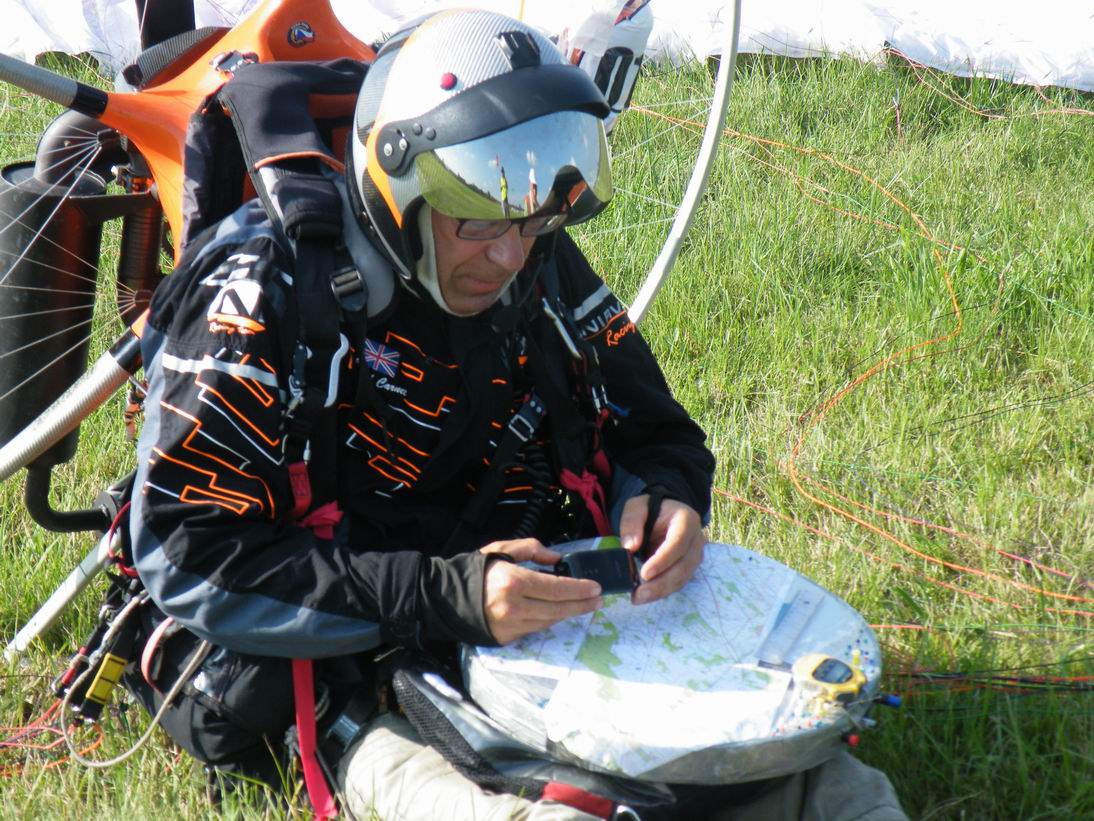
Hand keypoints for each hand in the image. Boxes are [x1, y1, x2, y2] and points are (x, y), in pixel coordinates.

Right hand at [480, 539, 602, 644]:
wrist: (446, 598)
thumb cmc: (477, 570)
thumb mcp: (503, 549)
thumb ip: (532, 549)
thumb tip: (557, 559)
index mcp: (515, 582)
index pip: (557, 588)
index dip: (580, 589)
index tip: (596, 588)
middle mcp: (515, 607)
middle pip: (558, 609)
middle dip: (582, 605)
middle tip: (597, 601)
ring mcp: (511, 626)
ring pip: (549, 622)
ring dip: (568, 614)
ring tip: (583, 606)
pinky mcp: (507, 638)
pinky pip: (534, 629)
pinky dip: (548, 620)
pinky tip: (557, 612)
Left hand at [619, 496, 704, 604]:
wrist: (665, 513)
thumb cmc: (651, 509)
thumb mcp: (637, 507)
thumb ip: (632, 522)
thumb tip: (630, 546)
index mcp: (687, 521)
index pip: (678, 543)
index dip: (663, 560)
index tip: (644, 574)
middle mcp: (697, 540)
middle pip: (683, 566)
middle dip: (661, 584)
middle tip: (638, 595)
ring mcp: (695, 556)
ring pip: (682, 578)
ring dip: (661, 591)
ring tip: (638, 598)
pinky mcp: (689, 568)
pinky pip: (678, 582)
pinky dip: (662, 590)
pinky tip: (645, 595)